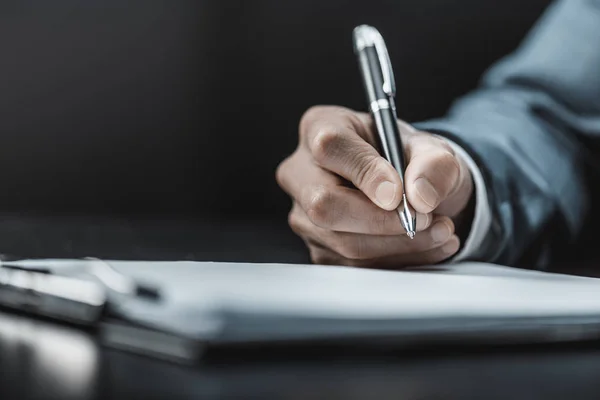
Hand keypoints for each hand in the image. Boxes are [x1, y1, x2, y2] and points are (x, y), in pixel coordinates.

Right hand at [276, 105, 473, 267]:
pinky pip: (353, 264)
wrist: (409, 188)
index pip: (331, 148)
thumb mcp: (432, 148)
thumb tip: (420, 197)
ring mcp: (304, 213)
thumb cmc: (408, 159)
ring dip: (399, 244)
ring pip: (342, 241)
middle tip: (425, 218)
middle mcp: (301, 171)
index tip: (400, 193)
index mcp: (320, 127)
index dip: (366, 173)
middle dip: (381, 220)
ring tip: (439, 230)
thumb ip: (434, 164)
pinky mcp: (317, 246)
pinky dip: (397, 259)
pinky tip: (425, 245)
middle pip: (323, 204)